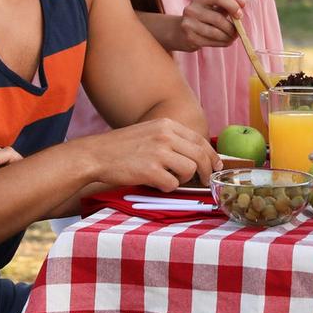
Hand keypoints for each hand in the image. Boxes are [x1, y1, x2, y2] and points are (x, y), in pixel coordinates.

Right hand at [85, 119, 222, 190]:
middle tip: (206, 181)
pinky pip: (172, 184)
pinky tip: (156, 183)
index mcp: (167, 125)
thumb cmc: (122, 147)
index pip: (199, 139)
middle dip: (208, 171)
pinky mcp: (150, 170)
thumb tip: (197, 155)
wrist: (96, 155)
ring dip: (183, 179)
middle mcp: (165, 135)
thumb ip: (171, 139)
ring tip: (169, 179)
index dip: (212, 155)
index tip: (217, 165)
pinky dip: (167, 187)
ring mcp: (158, 152)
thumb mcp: (150, 132)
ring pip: (189, 170)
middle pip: (200, 155)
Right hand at [174, 0, 245, 51]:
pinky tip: (225, 41)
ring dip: (228, 37)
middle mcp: (191, 9)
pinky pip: (212, 42)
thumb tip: (243, 3)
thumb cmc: (203, 17)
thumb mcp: (214, 6)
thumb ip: (229, 2)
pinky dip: (222, 43)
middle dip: (232, 27)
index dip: (232, 5)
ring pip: (216, 33)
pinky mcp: (190, 38)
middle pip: (218, 18)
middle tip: (238, 32)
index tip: (240, 15)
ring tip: (233, 37)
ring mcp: (189, 24)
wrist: (179, 31)